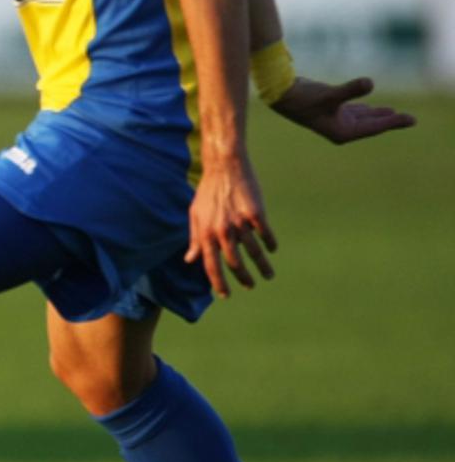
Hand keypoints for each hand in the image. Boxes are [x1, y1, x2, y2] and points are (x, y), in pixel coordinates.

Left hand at [185, 154, 276, 297]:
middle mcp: (222, 231)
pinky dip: (270, 244)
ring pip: (254, 252)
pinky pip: (265, 234)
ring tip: (267, 275)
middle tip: (249, 286)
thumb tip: (190, 259)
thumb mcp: (194, 215)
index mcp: (206, 233)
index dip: (218, 283)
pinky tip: (272, 249)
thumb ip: (195, 239)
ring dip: (262, 267)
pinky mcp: (256, 213)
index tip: (225, 295)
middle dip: (243, 279)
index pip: (211, 266)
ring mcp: (240, 222)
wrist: (224, 166)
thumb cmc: (207, 192)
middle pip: (235, 263)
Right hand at [271, 76, 415, 143]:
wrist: (280, 94)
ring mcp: (335, 119)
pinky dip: (366, 110)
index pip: (374, 128)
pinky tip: (372, 107)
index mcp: (342, 132)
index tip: (411, 120)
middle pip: (372, 125)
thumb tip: (371, 83)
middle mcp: (340, 128)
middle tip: (411, 120)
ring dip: (378, 115)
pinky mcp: (331, 109)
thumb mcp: (329, 94)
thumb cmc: (303, 98)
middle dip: (390, 121)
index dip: (393, 122)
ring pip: (363, 118)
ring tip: (395, 113)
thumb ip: (351, 90)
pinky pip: (354, 112)